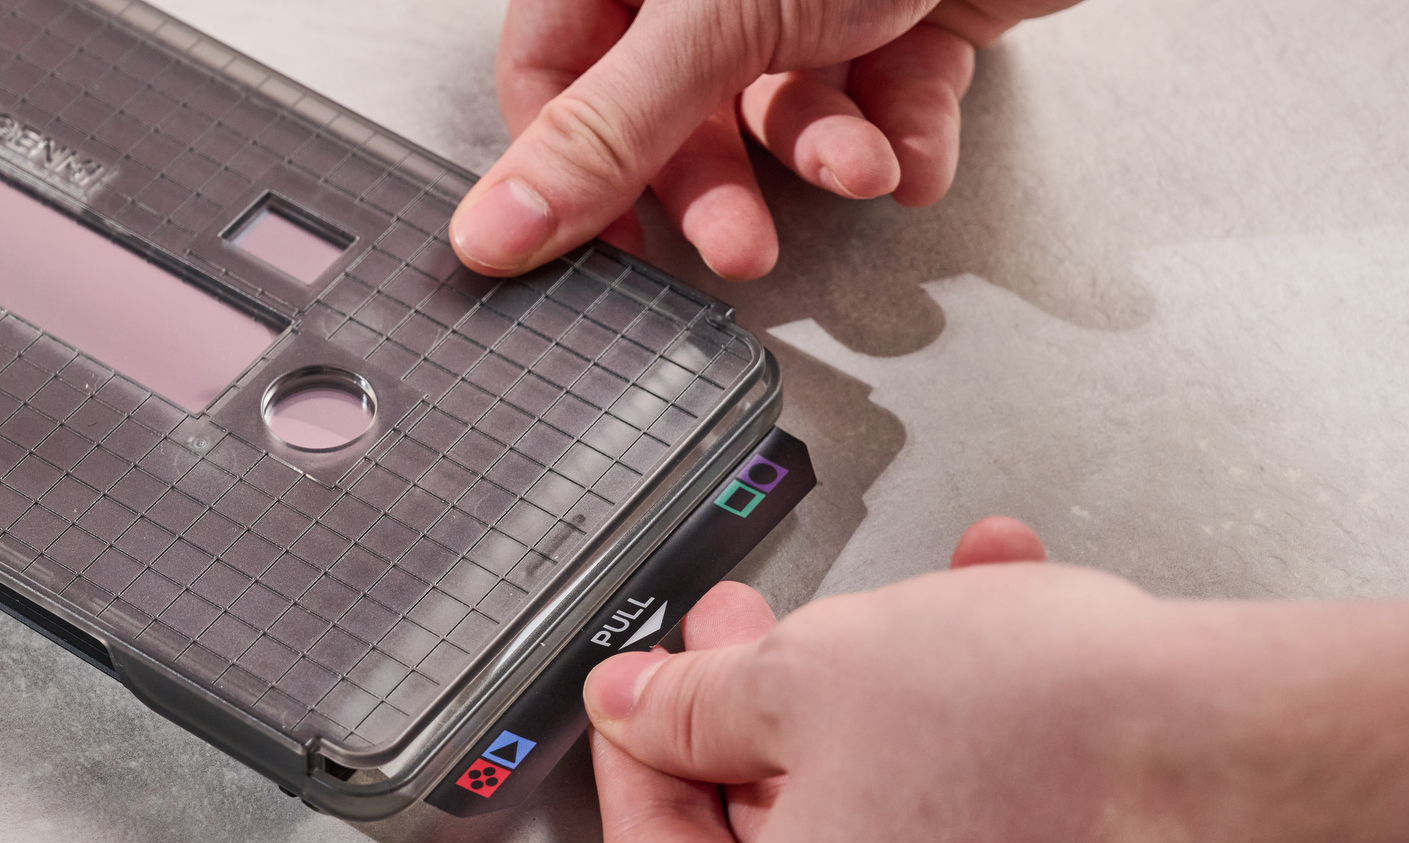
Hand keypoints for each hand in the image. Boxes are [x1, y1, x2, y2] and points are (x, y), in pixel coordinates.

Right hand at [451, 0, 1081, 279]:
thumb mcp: (707, 22)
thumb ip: (605, 135)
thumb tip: (495, 230)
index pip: (552, 73)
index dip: (572, 168)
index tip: (603, 252)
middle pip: (672, 110)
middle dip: (720, 187)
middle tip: (740, 249)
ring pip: (785, 108)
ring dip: (828, 157)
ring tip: (860, 171)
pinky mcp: (901, 8)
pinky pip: (881, 94)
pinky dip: (902, 134)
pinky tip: (913, 152)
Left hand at [584, 518, 1408, 842]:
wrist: (1275, 774)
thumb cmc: (1059, 747)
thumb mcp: (813, 679)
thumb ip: (694, 704)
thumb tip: (643, 709)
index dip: (649, 749)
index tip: (653, 690)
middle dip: (778, 721)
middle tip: (770, 642)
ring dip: (897, 727)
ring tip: (926, 617)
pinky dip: (983, 777)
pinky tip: (1011, 667)